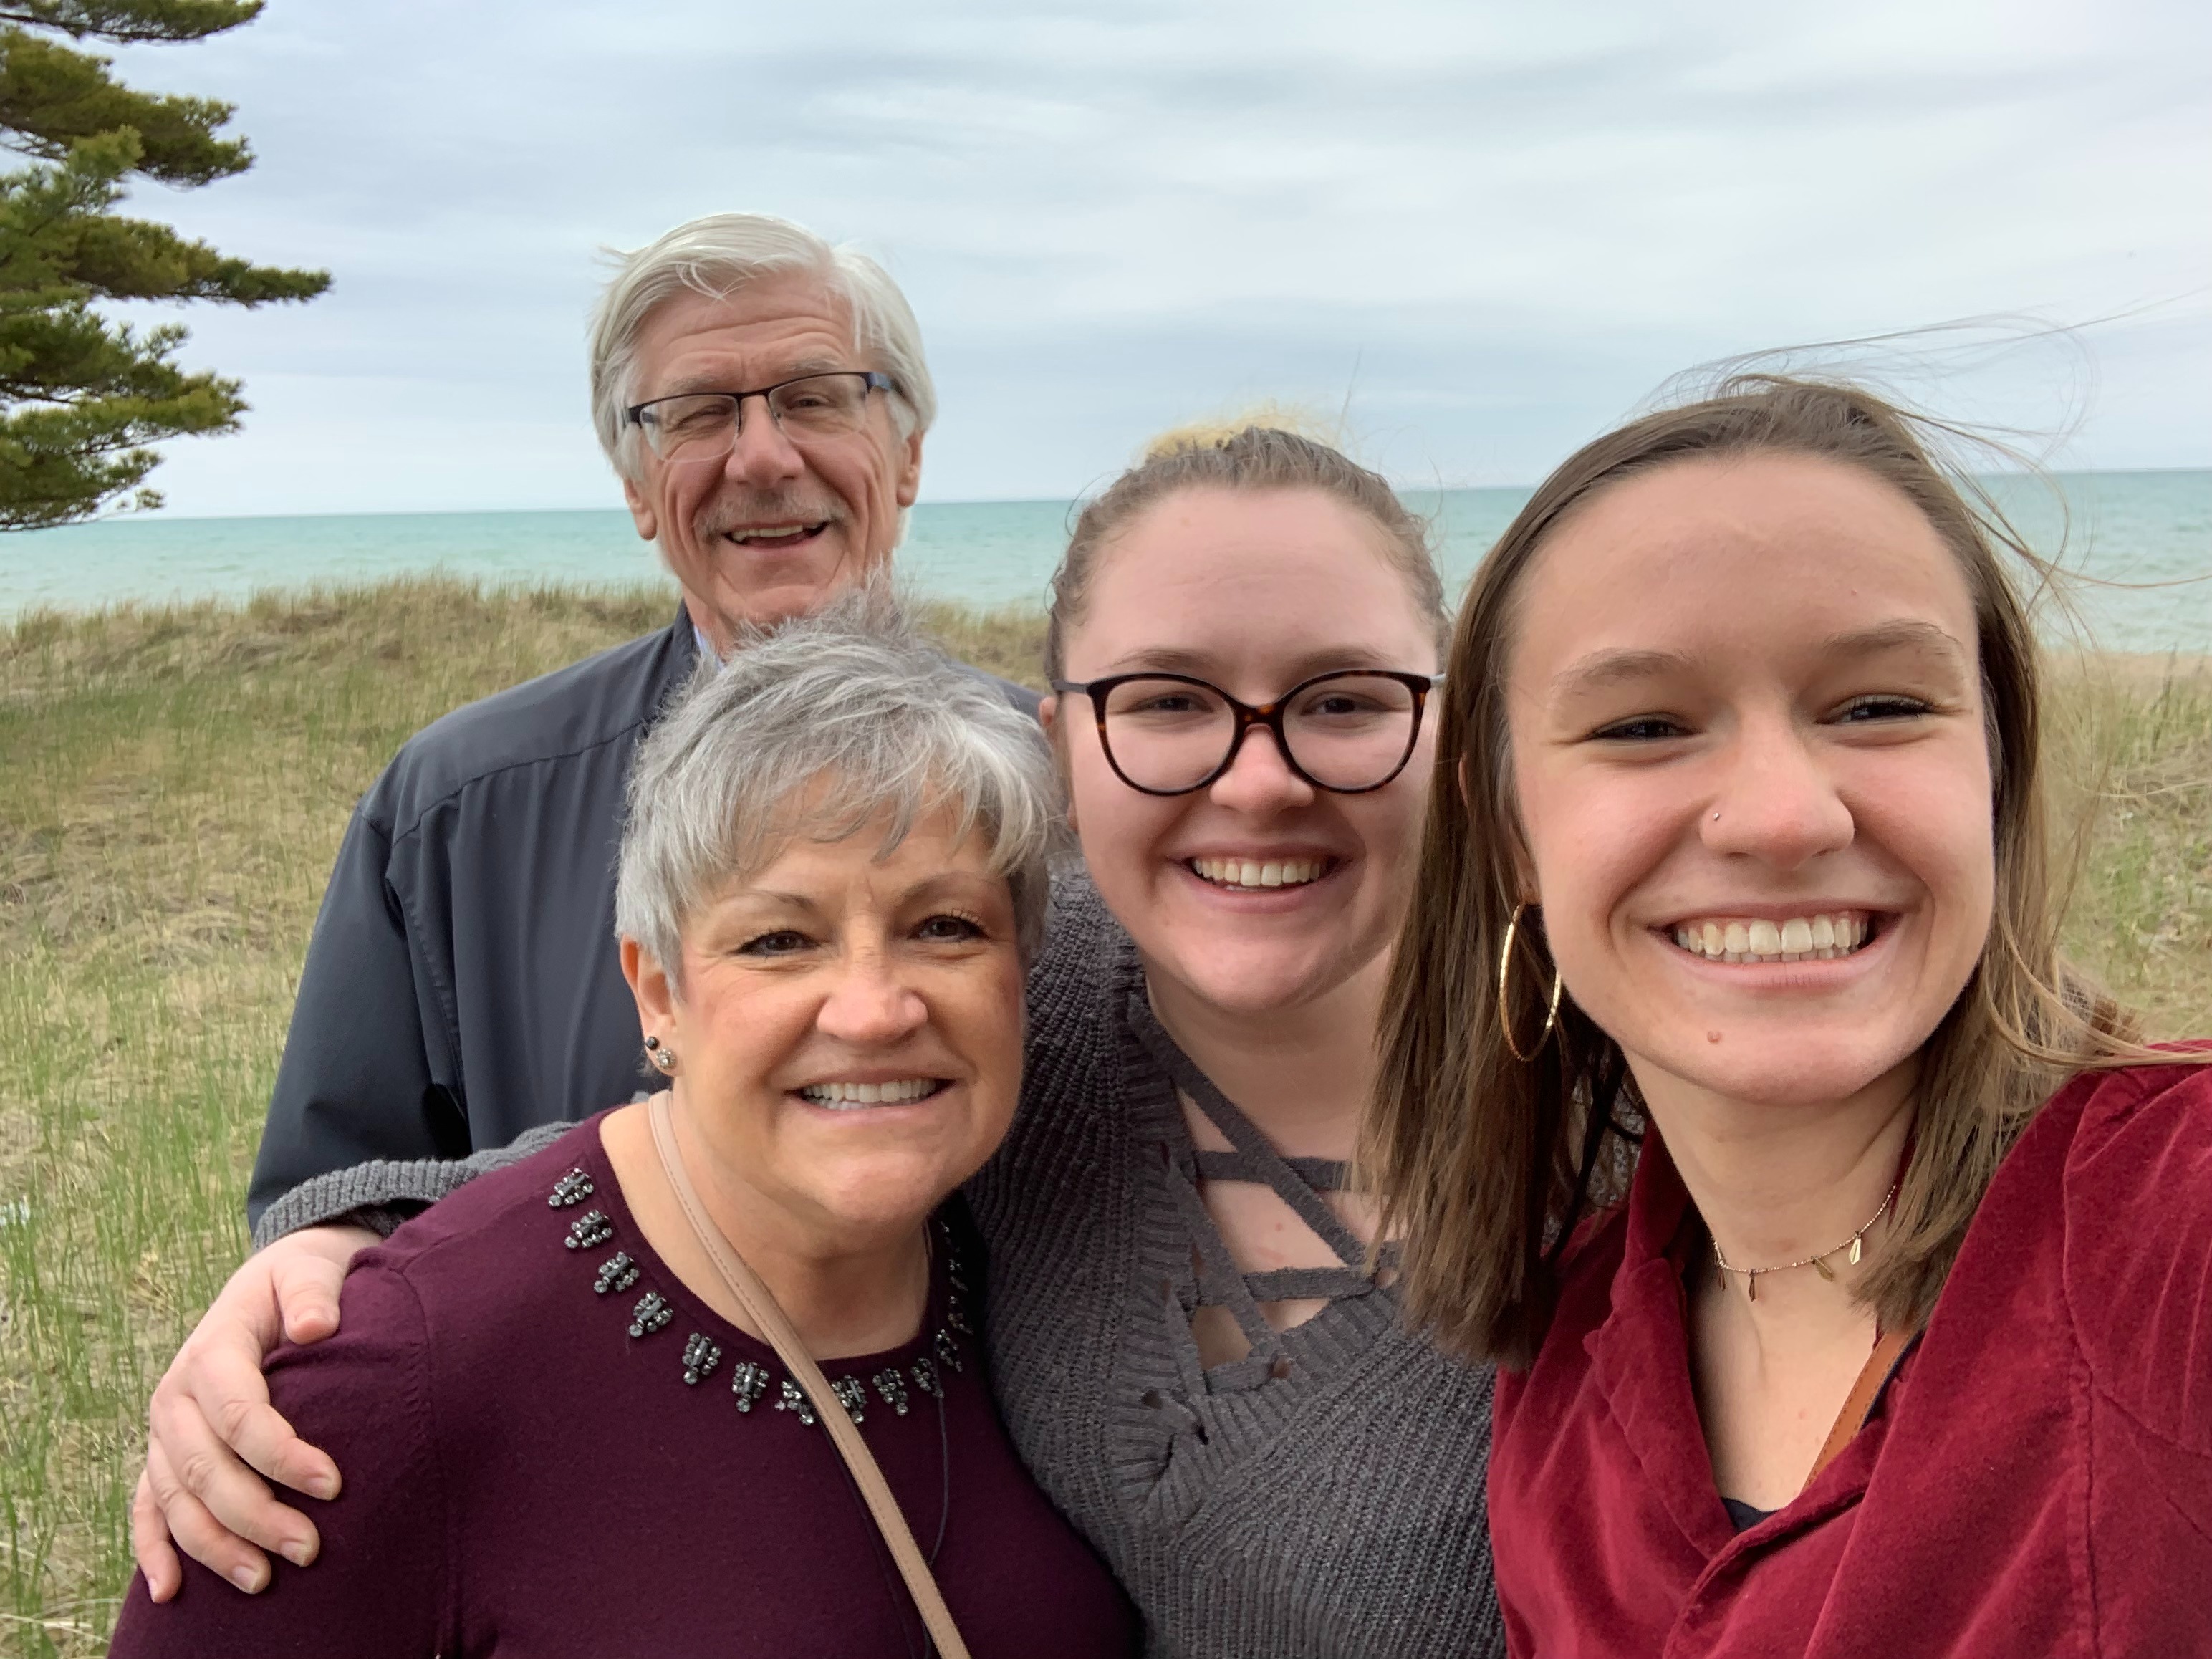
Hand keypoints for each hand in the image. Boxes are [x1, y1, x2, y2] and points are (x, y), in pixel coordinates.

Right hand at [131, 1223, 379, 1599]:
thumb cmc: (299, 1279)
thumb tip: (316, 1326)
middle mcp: (176, 1395)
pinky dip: (153, 1549)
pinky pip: (147, 1506)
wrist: (274, 1280)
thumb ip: (312, 1292)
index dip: (282, 1454)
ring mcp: (164, 1429)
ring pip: (177, 1499)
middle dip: (256, 1514)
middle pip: (206, 1468)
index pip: (240, 1414)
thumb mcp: (308, 1269)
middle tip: (310, 1549)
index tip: (333, 1483)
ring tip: (262, 1581)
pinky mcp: (164, 1453)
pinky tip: (170, 1592)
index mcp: (212, 1349)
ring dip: (215, 1545)